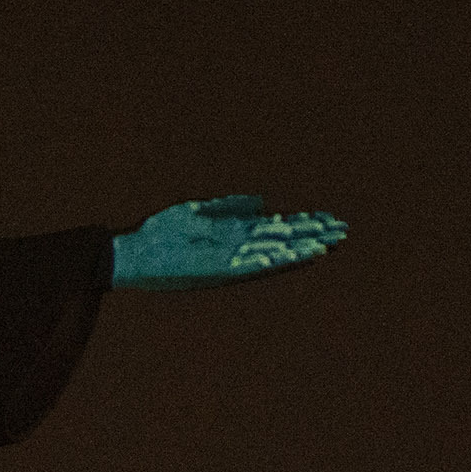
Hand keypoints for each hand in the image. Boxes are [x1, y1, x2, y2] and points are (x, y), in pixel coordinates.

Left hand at [111, 194, 344, 288]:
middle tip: (343, 231)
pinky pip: (245, 265)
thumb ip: (229, 207)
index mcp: (233, 236)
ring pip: (269, 253)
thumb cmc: (160, 236)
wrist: (128, 254)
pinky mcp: (210, 269)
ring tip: (327, 244)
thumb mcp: (197, 213)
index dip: (303, 225)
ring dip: (298, 249)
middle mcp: (234, 250)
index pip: (276, 228)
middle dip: (311, 236)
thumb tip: (263, 202)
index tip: (330, 220)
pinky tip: (285, 257)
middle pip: (281, 240)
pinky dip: (267, 261)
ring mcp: (224, 260)